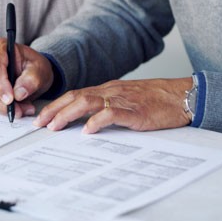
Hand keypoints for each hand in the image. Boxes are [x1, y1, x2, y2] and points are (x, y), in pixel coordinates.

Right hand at [0, 38, 53, 116]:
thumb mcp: (40, 70)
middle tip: (19, 111)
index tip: (10, 100)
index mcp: (0, 47)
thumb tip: (19, 94)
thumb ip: (31, 80)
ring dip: (1, 107)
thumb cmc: (34, 67)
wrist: (31, 72)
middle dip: (1, 101)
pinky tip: (13, 110)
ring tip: (21, 111)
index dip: (0, 84)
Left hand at [34, 77, 193, 133]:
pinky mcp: (135, 111)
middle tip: (38, 124)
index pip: (76, 95)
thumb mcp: (128, 101)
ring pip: (88, 102)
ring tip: (55, 127)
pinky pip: (112, 113)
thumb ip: (109, 108)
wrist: (182, 96)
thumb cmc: (158, 101)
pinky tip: (87, 131)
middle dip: (54, 110)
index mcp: (108, 90)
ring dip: (68, 115)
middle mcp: (111, 92)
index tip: (42, 118)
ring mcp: (122, 100)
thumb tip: (88, 122)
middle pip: (75, 97)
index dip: (56, 105)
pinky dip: (97, 121)